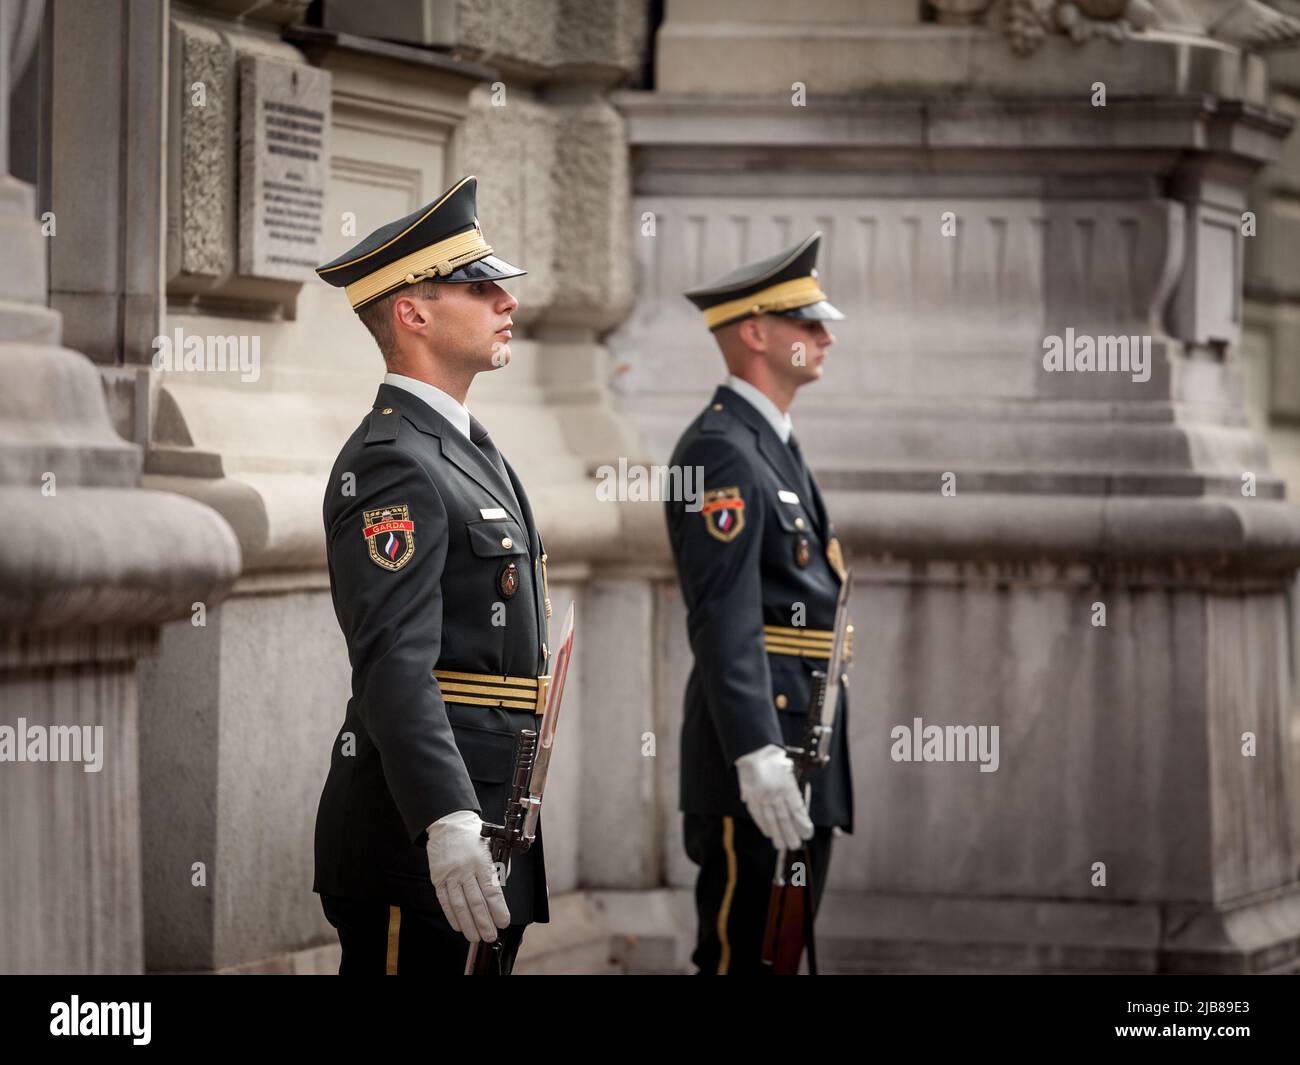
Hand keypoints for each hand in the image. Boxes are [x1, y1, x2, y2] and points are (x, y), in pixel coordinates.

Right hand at [425, 810, 510, 942]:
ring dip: (468, 924)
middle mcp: (465, 870)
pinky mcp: (439, 879)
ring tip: (475, 936)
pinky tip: (459, 925)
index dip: (498, 909)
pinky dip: (452, 916)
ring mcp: (450, 875)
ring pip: (460, 905)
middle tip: (491, 936)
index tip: (503, 921)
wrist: (448, 823)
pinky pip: (445, 901)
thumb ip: (498, 868)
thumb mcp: (492, 846)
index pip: (491, 891)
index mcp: (481, 861)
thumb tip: (501, 892)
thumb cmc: (473, 835)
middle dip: (485, 923)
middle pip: (476, 902)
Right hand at [734, 744, 813, 850]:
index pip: (797, 810)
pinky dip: (763, 825)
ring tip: (782, 845)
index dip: (803, 824)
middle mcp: (774, 793)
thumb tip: (801, 812)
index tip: (808, 833)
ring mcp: (761, 796)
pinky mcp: (751, 798)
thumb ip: (796, 792)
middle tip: (796, 845)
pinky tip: (768, 833)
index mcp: (787, 786)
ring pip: (770, 820)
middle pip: (784, 819)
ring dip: (777, 834)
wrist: (755, 751)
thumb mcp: (792, 771)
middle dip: (791, 834)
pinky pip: (758, 815)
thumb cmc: (777, 761)